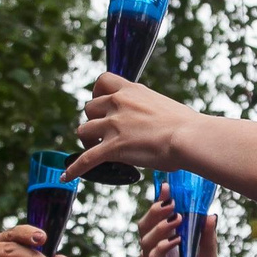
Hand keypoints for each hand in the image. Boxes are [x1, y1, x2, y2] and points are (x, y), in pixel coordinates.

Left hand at [63, 74, 197, 181]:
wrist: (189, 137)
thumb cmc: (186, 125)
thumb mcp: (163, 105)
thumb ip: (147, 109)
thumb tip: (150, 121)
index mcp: (132, 90)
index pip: (103, 80)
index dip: (98, 93)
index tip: (103, 104)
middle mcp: (118, 103)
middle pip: (89, 108)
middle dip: (94, 121)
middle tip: (104, 134)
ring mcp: (113, 125)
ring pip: (83, 131)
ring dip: (88, 141)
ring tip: (97, 151)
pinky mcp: (113, 147)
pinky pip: (86, 159)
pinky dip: (75, 169)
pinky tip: (67, 176)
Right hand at [134, 203, 220, 256]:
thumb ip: (208, 240)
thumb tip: (210, 215)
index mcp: (170, 248)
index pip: (160, 220)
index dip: (160, 203)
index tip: (167, 186)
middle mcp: (158, 256)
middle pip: (145, 227)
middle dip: (155, 210)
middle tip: (169, 199)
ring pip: (145, 241)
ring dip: (160, 227)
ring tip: (177, 219)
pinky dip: (163, 247)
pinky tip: (176, 241)